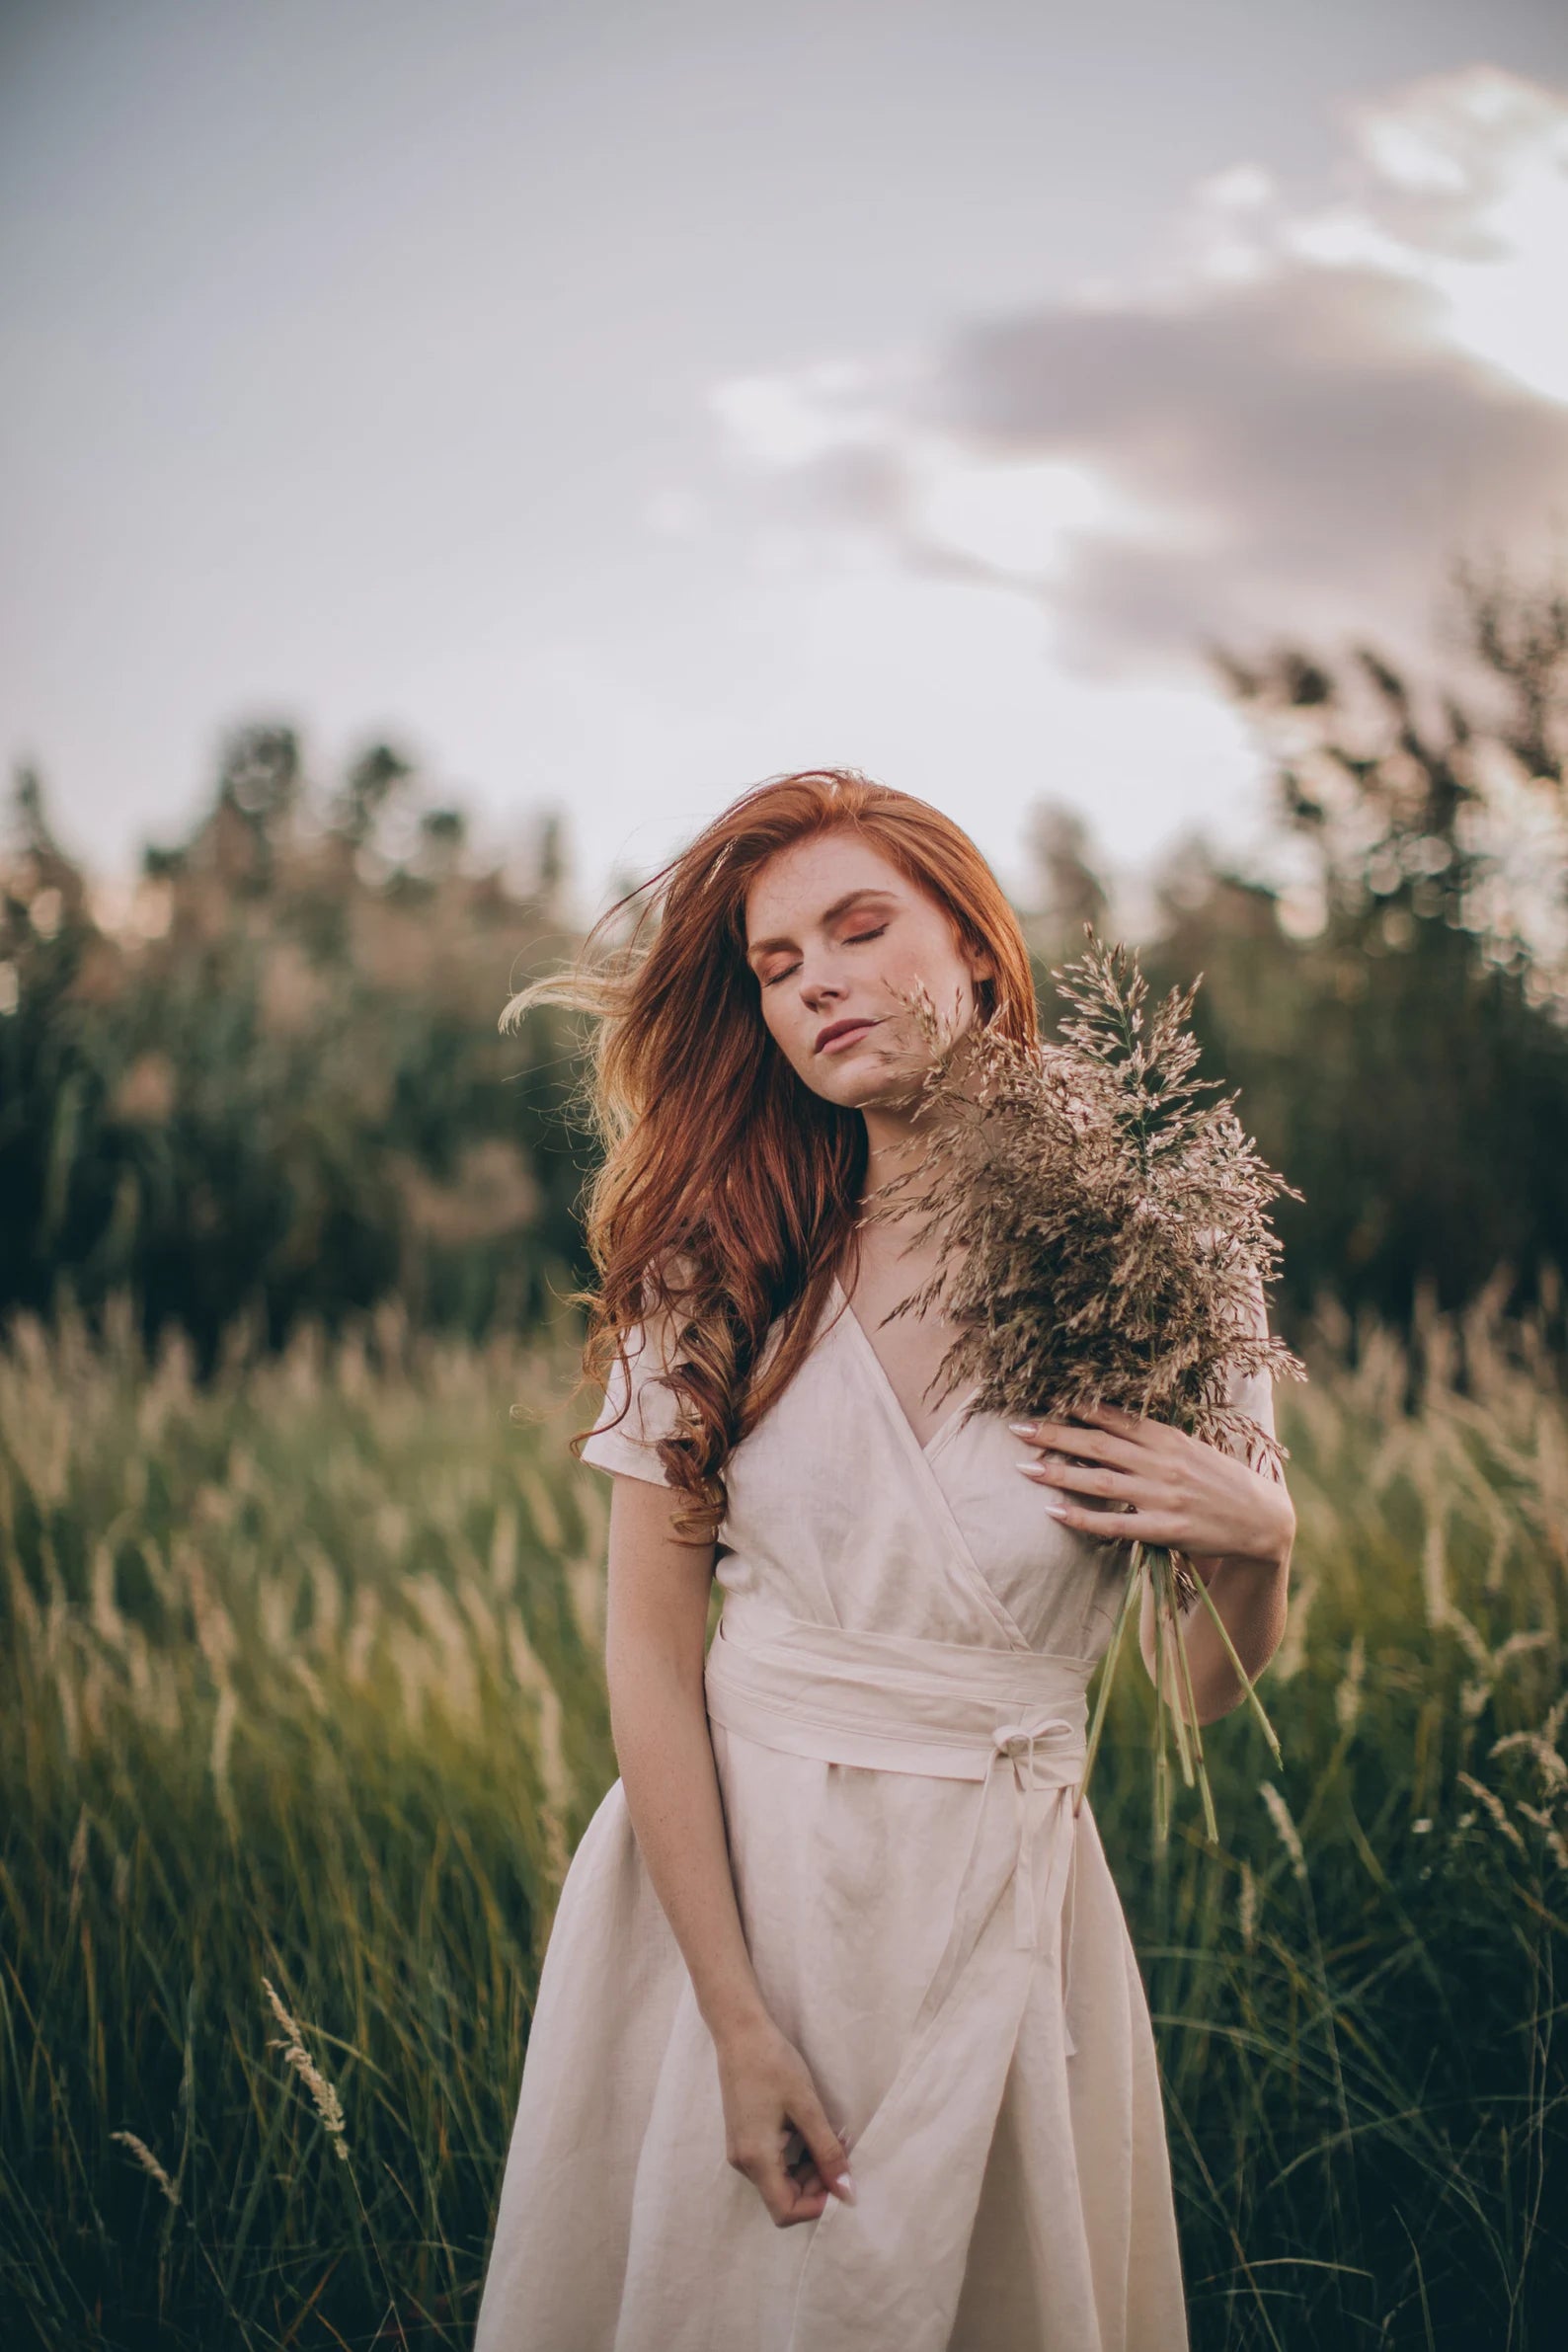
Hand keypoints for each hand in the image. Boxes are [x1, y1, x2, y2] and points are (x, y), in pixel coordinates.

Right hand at [714, 2013, 856, 2226]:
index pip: (785, 2211)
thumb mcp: (807, 2107)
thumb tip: (847, 2192)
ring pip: (779, 2181)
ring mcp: (741, 2150)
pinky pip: (772, 2163)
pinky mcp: (743, 2138)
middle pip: (783, 2197)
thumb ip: (827, 2152)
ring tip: (831, 2138)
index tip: (841, 2181)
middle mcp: (744, 2162)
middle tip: (841, 2152)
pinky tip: (811, 2132)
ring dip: (808, 2169)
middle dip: (816, 2184)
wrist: (739, 2032)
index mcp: (757, 2158)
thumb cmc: (773, 2065)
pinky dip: (796, 2156)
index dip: (816, 2206)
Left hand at [1009, 1403, 1294, 1574]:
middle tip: (1017, 1428)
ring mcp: (1163, 1497)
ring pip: (1100, 1481)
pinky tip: (1054, 1511)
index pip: (1113, 1417)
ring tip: (1025, 1468)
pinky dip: (1082, 1517)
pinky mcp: (1165, 1529)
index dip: (1076, 1408)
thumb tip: (1106, 1420)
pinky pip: (1114, 1524)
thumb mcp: (1188, 1448)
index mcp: (1167, 1438)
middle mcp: (1162, 1463)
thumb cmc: (1219, 1480)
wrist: (1262, 1519)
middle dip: (1055, 1434)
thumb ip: (1150, 1437)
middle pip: (1098, 1444)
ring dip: (1059, 1473)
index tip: (1042, 1398)